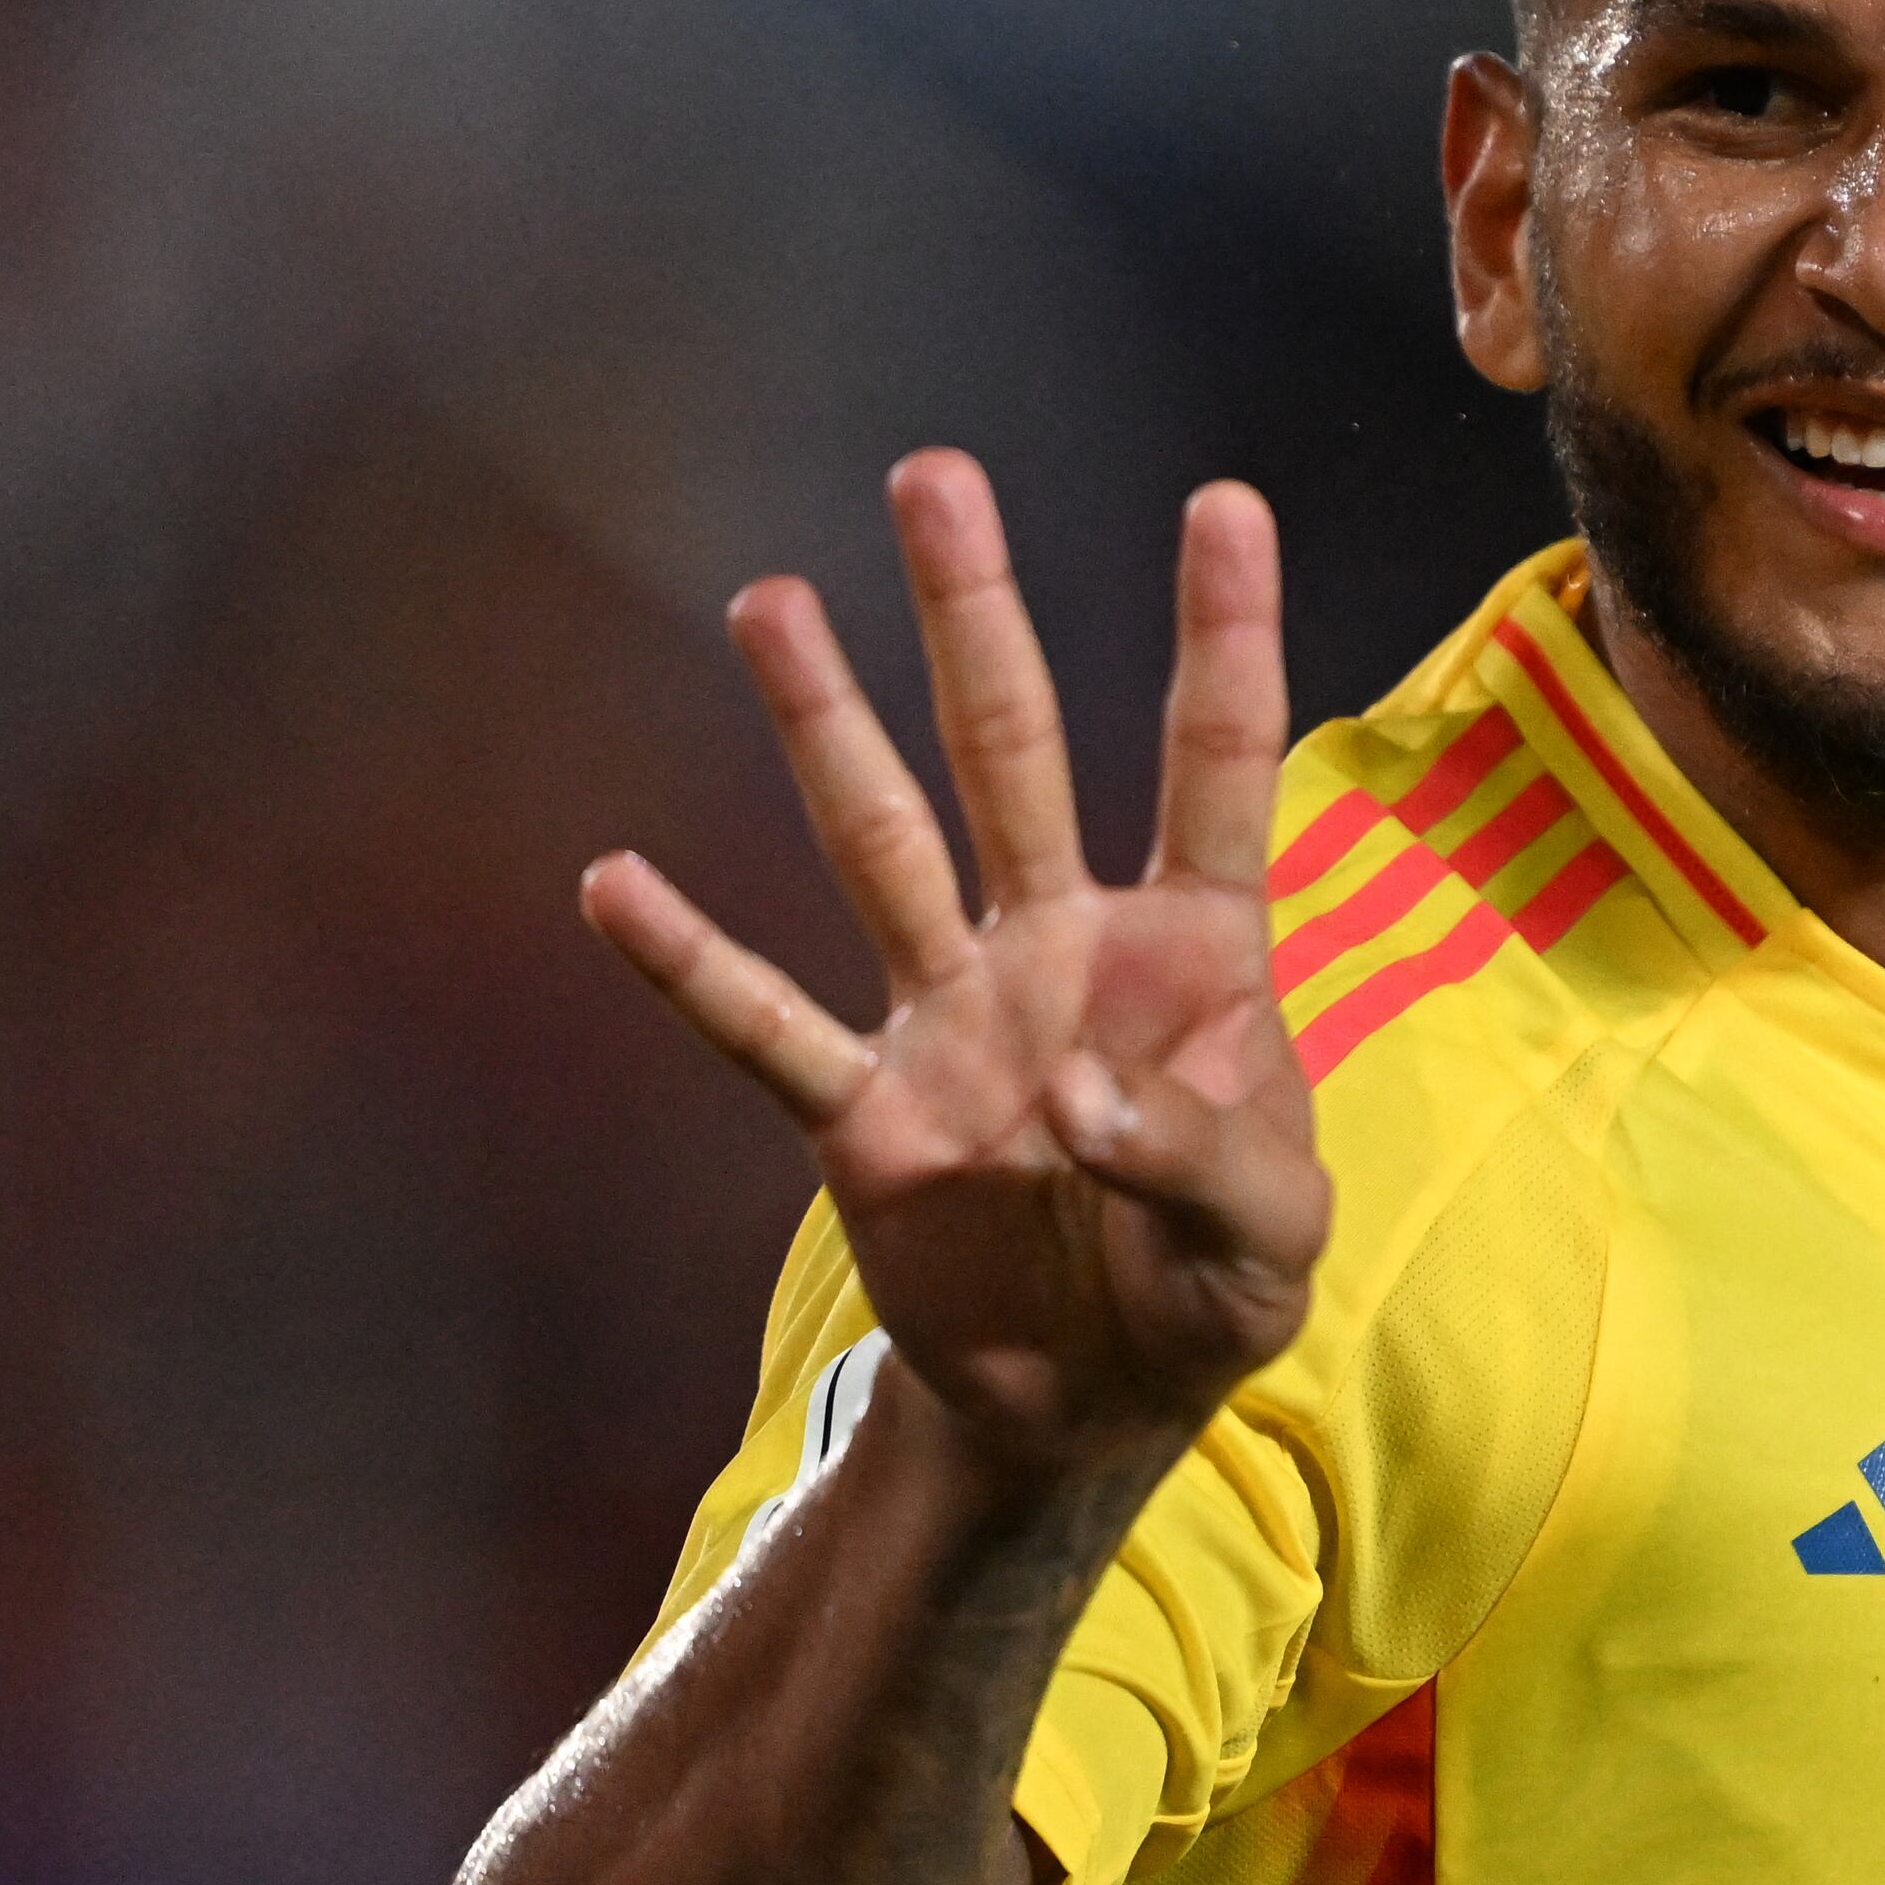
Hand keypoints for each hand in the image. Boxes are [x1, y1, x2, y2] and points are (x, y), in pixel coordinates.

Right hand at [578, 453, 1328, 1485]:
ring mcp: (953, 1018)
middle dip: (975, 617)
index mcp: (1194, 954)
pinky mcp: (866, 1115)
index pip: (1215, 766)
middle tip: (933, 477)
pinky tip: (613, 886)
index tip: (1221, 499)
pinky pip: (768, 1027)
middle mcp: (1061, 948)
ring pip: (880, 843)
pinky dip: (692, 965)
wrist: (1090, 1407)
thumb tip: (1075, 1100)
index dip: (1222, 638)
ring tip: (773, 600)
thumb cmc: (1208, 1292)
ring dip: (826, 727)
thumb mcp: (1271, 1241)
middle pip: (1014, 752)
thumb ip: (1202, 1159)